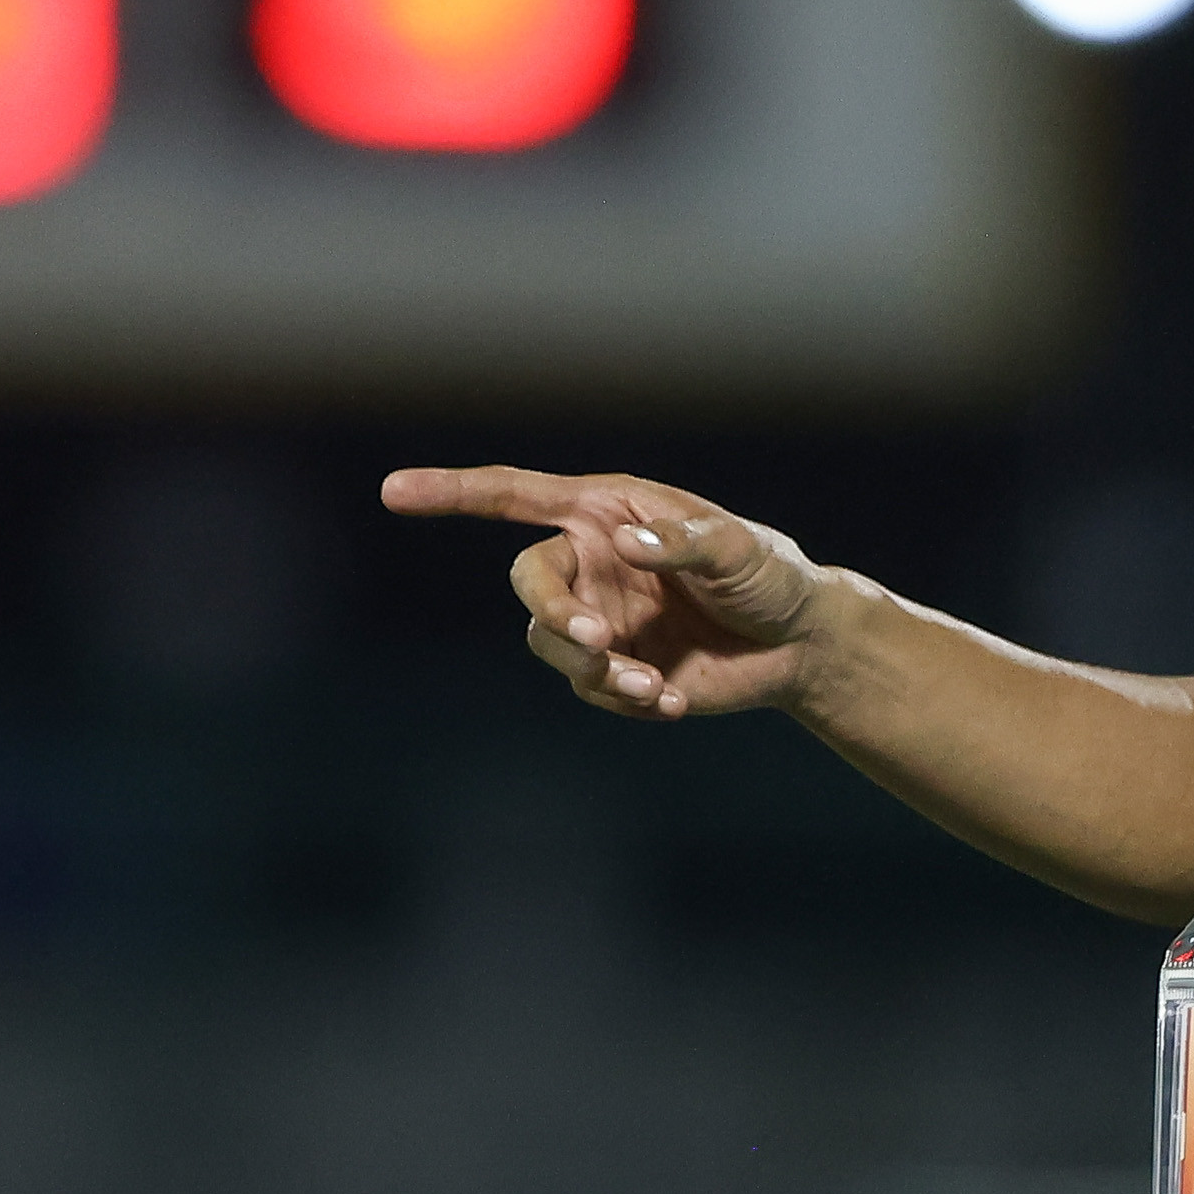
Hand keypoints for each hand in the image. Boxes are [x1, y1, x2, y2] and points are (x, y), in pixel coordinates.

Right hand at [381, 465, 826, 719]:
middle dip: (554, 614)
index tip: (393, 491)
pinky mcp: (613, 670)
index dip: (451, 492)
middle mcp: (590, 561)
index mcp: (606, 510)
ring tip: (650, 686)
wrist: (799, 644)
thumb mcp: (740, 550)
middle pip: (530, 582)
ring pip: (551, 644)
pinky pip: (590, 689)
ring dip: (593, 668)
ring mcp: (598, 617)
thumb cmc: (771, 576)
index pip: (513, 495)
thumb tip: (623, 545)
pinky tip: (675, 701)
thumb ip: (683, 544)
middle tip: (597, 643)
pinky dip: (626, 699)